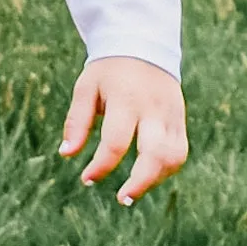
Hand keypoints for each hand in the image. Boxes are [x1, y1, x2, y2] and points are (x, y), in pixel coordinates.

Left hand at [59, 56, 187, 205]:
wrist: (143, 46)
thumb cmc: (108, 72)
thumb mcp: (86, 88)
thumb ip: (77, 121)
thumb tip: (66, 154)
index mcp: (127, 99)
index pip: (116, 142)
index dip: (101, 166)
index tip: (87, 179)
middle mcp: (154, 109)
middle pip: (156, 154)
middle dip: (140, 183)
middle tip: (121, 199)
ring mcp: (172, 115)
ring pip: (173, 157)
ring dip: (154, 180)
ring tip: (131, 192)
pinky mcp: (180, 120)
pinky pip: (179, 152)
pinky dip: (165, 171)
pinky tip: (146, 178)